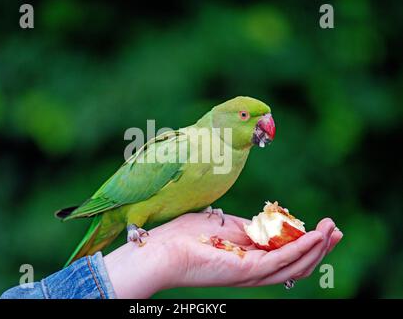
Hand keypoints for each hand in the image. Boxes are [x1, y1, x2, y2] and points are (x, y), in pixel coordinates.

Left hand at [104, 213, 342, 297]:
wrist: (162, 250)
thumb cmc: (185, 235)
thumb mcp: (222, 225)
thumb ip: (245, 228)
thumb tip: (266, 224)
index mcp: (247, 259)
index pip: (283, 255)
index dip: (305, 242)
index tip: (320, 226)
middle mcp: (252, 271)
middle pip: (295, 264)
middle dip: (319, 247)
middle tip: (336, 230)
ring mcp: (250, 274)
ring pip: (294, 266)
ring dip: (316, 248)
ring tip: (332, 231)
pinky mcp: (245, 272)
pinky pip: (281, 260)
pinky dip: (301, 249)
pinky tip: (314, 236)